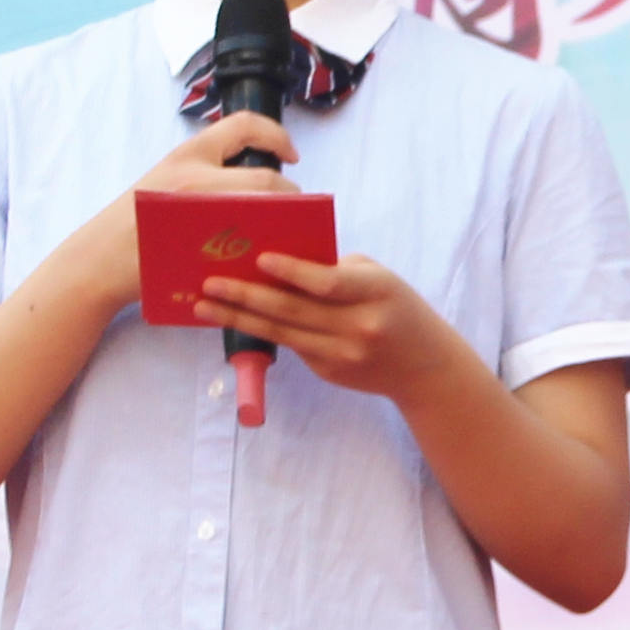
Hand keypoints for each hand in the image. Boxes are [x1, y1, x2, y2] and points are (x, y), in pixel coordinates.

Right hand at [52, 118, 306, 321]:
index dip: (277, 135)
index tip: (292, 155)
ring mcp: (200, 216)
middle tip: (295, 210)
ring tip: (286, 234)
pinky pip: (248, 249)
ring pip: (263, 215)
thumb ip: (205, 175)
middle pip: (264, 179)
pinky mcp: (202, 252)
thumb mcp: (164, 180)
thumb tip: (255, 185)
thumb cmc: (133, 224)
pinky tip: (268, 260)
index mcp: (188, 154)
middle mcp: (195, 178)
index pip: (244, 125)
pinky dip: (265, 252)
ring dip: (284, 225)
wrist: (99, 260)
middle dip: (290, 195)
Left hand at [201, 250, 465, 405]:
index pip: (327, 283)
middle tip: (210, 283)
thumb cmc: (397, 308)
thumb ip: (337, 270)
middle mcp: (358, 327)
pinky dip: (260, 330)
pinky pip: (289, 345)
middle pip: (294, 310)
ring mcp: (342, 354)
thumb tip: (281, 261)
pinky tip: (233, 318)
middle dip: (246, 296)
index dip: (292, 271)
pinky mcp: (329, 371)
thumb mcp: (379, 279)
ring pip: (281, 333)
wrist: (424, 366)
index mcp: (376, 293)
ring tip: (205, 305)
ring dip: (239, 318)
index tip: (258, 258)